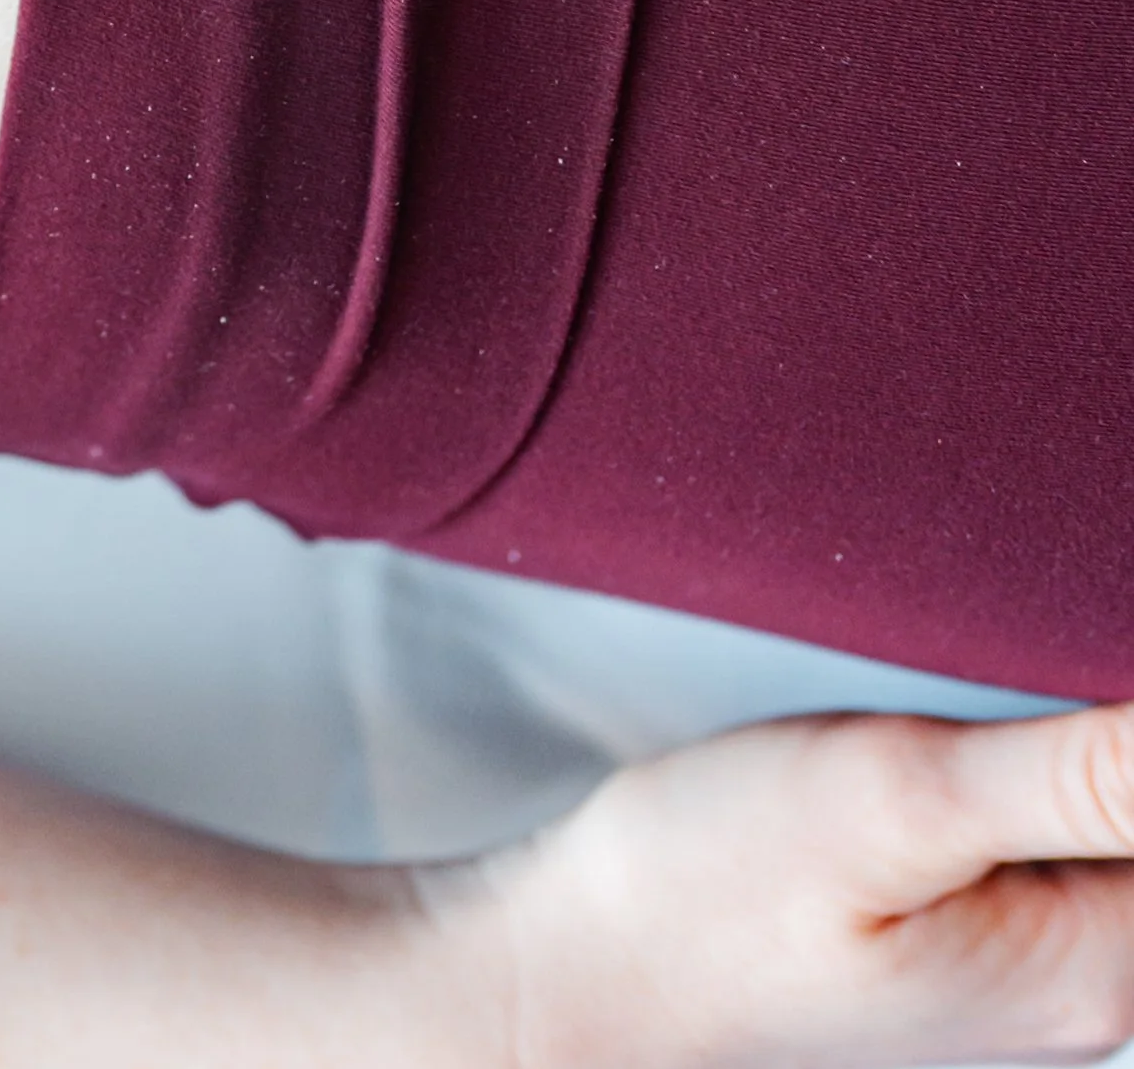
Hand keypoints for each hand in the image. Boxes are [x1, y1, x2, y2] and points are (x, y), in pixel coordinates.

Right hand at [438, 697, 1133, 1066]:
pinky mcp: (953, 929)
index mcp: (1092, 972)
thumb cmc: (709, 885)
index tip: (1026, 665)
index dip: (1113, 681)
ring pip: (1089, 808)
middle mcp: (1076, 985)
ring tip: (932, 684)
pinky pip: (1026, 824)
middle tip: (962, 669)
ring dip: (1041, 720)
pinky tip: (919, 716)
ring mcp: (1012, 962)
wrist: (571, 962)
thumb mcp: (891, 798)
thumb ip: (1079, 774)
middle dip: (1079, 701)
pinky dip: (996, 751)